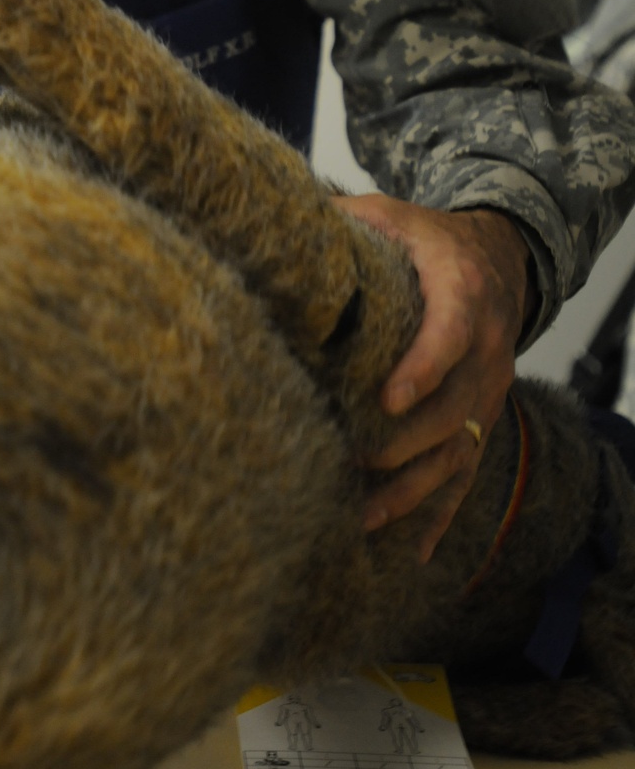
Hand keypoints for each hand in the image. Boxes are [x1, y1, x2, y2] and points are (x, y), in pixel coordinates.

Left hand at [333, 194, 532, 561]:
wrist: (498, 258)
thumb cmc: (429, 239)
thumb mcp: (389, 215)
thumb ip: (343, 220)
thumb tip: (271, 223)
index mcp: (463, 293)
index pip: (450, 335)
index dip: (422, 369)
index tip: (385, 400)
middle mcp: (487, 351)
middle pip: (454, 409)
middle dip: (404, 442)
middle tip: (353, 459)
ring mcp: (488, 393)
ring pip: (459, 452)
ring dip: (413, 490)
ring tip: (364, 517)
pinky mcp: (482, 421)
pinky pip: (467, 474)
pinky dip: (440, 515)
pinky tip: (413, 552)